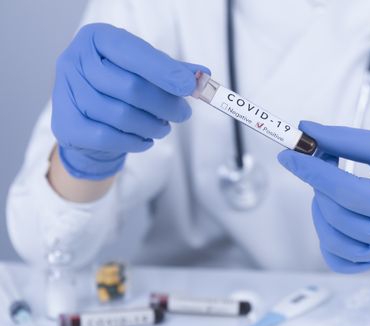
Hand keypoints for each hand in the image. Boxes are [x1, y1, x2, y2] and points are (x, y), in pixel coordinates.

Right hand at [52, 23, 208, 179]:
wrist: (87, 117)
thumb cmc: (118, 86)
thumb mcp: (144, 70)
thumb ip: (172, 70)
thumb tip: (202, 76)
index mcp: (97, 38)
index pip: (133, 53)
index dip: (164, 71)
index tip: (189, 87)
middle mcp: (74, 60)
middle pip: (129, 87)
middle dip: (164, 104)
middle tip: (182, 114)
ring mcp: (65, 93)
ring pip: (120, 116)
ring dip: (151, 126)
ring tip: (164, 127)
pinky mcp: (66, 124)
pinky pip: (108, 137)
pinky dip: (134, 141)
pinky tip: (145, 139)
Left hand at [278, 121, 369, 272]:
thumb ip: (346, 139)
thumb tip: (306, 130)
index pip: (349, 192)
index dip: (314, 172)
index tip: (288, 155)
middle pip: (339, 216)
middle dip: (318, 184)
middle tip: (318, 157)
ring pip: (334, 242)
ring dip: (320, 209)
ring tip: (329, 184)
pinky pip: (340, 260)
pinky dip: (327, 238)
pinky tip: (333, 212)